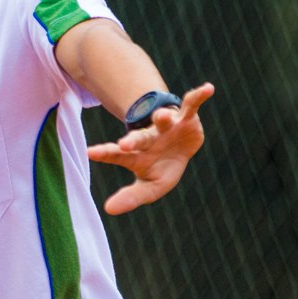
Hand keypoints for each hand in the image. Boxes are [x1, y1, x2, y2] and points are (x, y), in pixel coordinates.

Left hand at [86, 83, 213, 215]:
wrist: (178, 147)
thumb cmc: (159, 168)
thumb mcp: (149, 187)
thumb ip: (132, 197)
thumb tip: (108, 209)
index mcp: (136, 154)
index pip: (117, 155)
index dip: (105, 153)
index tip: (90, 152)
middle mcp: (149, 138)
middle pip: (139, 138)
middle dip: (133, 141)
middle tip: (124, 144)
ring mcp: (167, 126)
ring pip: (163, 119)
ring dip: (163, 116)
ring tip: (164, 115)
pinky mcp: (186, 118)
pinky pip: (191, 104)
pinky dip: (198, 96)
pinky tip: (207, 89)